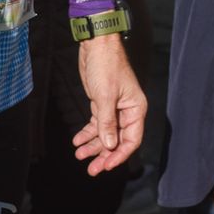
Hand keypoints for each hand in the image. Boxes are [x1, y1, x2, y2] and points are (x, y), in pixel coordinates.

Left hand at [72, 32, 145, 174]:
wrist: (96, 45)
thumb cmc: (106, 66)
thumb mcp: (105, 96)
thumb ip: (107, 122)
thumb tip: (110, 146)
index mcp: (136, 110)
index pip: (131, 140)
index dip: (119, 156)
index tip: (106, 166)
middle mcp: (127, 111)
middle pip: (117, 140)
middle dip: (104, 155)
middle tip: (91, 169)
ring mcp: (114, 108)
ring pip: (105, 134)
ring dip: (93, 146)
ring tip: (79, 155)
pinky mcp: (101, 103)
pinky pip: (96, 124)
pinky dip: (87, 133)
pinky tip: (77, 141)